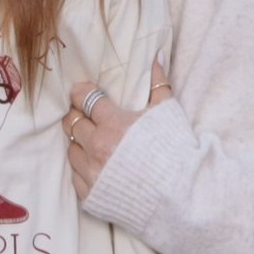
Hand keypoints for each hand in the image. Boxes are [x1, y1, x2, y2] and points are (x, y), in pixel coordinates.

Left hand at [64, 57, 166, 199]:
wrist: (183, 198)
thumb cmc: (176, 152)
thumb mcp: (168, 112)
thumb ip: (159, 83)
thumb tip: (157, 55)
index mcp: (113, 123)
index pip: (84, 98)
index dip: (82, 93)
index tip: (84, 94)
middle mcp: (97, 147)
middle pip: (72, 122)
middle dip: (79, 117)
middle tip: (88, 117)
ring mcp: (93, 173)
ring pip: (70, 149)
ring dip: (79, 143)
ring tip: (94, 142)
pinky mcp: (92, 196)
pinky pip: (75, 177)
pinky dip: (83, 169)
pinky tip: (96, 166)